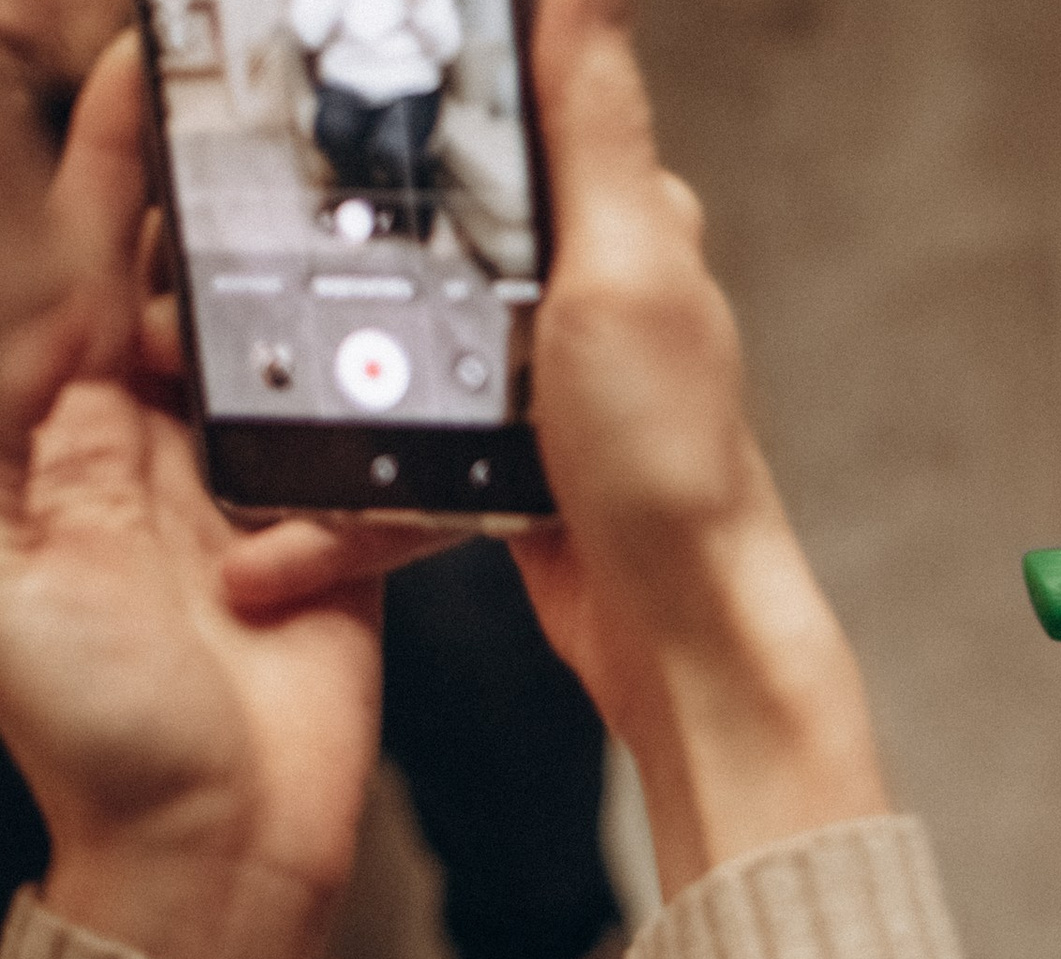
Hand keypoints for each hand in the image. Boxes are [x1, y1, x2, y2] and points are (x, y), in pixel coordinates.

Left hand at [0, 40, 380, 958]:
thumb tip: (22, 309)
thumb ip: (12, 440)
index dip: (83, 170)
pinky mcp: (332, 540)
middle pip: (155, 287)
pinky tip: (386, 321)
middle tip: (226, 87)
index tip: (119, 69)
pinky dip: (360, 388)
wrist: (223, 850)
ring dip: (272, 267)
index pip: (56, 275)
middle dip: (178, 189)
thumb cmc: (92, 733)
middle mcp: (138, 455)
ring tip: (306, 176)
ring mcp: (242, 495)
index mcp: (46, 446)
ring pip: (257, 346)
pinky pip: (347, 444)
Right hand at [231, 0, 892, 896]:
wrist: (682, 639)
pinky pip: (407, 452)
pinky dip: (351, 491)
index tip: (325, 68)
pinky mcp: (511, 468)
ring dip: (323, 368)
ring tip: (230, 369)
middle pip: (438, 219)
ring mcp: (544, 385)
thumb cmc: (676, 467)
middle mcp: (588, 295)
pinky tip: (295, 517)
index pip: (516, 105)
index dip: (423, 79)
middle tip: (238, 227)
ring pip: (407, 340)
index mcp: (621, 223)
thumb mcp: (627, 266)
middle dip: (340, 225)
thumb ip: (594, 124)